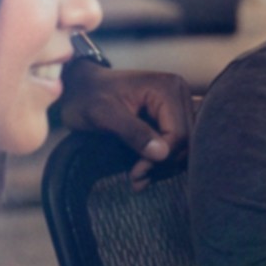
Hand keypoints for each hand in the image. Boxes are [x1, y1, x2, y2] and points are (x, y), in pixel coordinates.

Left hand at [58, 58, 195, 185]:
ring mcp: (177, 105)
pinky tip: (143, 169)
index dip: (161, 158)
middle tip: (136, 178)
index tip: (136, 173)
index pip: (179, 133)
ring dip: (162, 166)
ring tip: (137, 177)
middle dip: (162, 164)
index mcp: (167, 89)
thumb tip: (162, 154)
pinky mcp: (171, 116)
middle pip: (185, 141)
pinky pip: (175, 143)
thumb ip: (134, 132)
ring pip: (183, 146)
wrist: (79, 87)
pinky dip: (160, 160)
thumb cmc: (88, 96)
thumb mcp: (105, 115)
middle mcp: (179, 93)